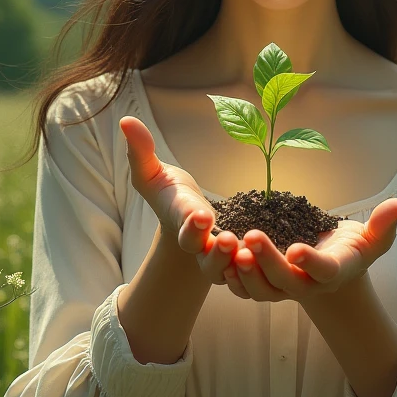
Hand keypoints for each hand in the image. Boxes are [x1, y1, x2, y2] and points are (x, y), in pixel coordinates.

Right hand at [119, 115, 242, 283]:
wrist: (186, 220)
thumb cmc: (168, 194)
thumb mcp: (151, 172)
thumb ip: (140, 151)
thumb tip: (125, 120)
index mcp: (182, 223)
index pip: (186, 227)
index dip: (192, 224)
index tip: (201, 215)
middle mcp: (200, 246)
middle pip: (206, 259)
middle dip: (216, 254)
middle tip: (227, 241)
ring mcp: (218, 258)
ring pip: (227, 271)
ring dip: (237, 265)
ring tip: (250, 252)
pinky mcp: (236, 262)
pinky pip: (246, 275)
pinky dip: (254, 273)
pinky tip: (270, 263)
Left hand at [222, 198, 396, 303]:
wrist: (332, 270)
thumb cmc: (352, 248)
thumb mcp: (373, 239)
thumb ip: (384, 225)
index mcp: (334, 272)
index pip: (324, 271)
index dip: (311, 262)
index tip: (297, 248)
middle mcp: (308, 285)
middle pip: (286, 281)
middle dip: (268, 262)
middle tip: (251, 236)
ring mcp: (285, 290)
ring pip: (262, 291)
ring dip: (246, 273)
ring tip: (232, 247)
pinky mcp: (266, 287)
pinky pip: (247, 290)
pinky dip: (234, 279)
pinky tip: (221, 258)